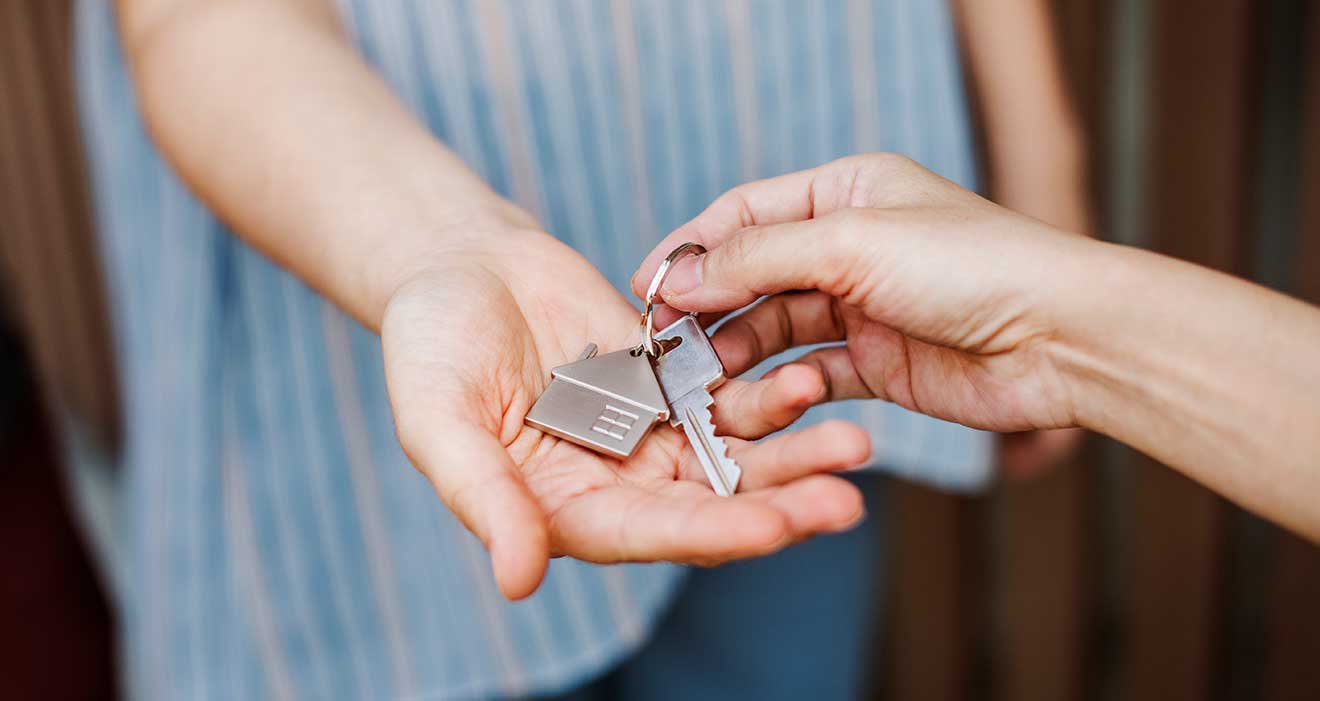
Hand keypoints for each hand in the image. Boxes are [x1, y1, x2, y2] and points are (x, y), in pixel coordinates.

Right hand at [382, 228, 868, 598]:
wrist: (456, 266)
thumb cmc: (428, 346)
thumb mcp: (439, 419)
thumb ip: (482, 497)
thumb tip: (518, 581)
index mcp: (564, 510)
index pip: (648, 534)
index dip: (711, 534)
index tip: (775, 528)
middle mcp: (617, 482)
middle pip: (709, 505)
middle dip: (778, 504)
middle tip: (844, 502)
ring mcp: (648, 432)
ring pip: (733, 452)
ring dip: (792, 451)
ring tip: (852, 441)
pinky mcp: (670, 381)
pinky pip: (727, 389)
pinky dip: (768, 388)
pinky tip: (810, 376)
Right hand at [633, 154, 1096, 440]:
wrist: (1058, 339)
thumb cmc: (970, 266)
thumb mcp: (850, 243)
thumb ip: (758, 257)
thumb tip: (682, 274)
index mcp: (843, 192)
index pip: (744, 214)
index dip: (691, 249)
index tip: (647, 288)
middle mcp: (849, 246)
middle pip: (753, 275)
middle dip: (708, 307)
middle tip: (664, 344)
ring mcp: (862, 307)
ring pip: (775, 328)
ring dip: (736, 352)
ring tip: (699, 379)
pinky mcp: (877, 363)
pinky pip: (810, 373)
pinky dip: (781, 388)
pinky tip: (751, 402)